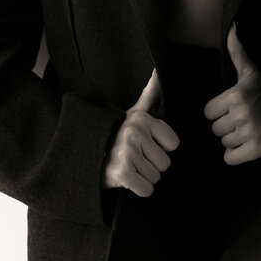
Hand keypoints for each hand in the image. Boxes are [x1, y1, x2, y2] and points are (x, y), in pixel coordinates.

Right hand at [102, 69, 179, 196]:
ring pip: (156, 177)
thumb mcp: (134, 113)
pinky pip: (147, 189)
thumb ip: (150, 94)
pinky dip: (138, 189)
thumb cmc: (117, 137)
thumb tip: (159, 70)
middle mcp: (135, 132)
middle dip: (152, 165)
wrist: (86, 158)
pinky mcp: (122, 172)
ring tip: (129, 167)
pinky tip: (126, 179)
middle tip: (135, 158)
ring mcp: (127, 151)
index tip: (145, 145)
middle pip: (166, 162)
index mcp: (142, 118)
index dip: (161, 148)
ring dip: (144, 177)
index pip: (174, 144)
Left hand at [203, 25, 260, 164]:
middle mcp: (241, 114)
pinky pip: (230, 158)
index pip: (208, 112)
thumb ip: (237, 51)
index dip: (219, 110)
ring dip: (234, 138)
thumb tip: (231, 28)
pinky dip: (236, 154)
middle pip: (216, 128)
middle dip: (227, 124)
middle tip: (243, 118)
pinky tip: (247, 144)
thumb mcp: (252, 71)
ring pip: (224, 143)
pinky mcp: (257, 150)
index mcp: (236, 95)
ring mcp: (249, 133)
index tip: (232, 107)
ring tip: (249, 128)